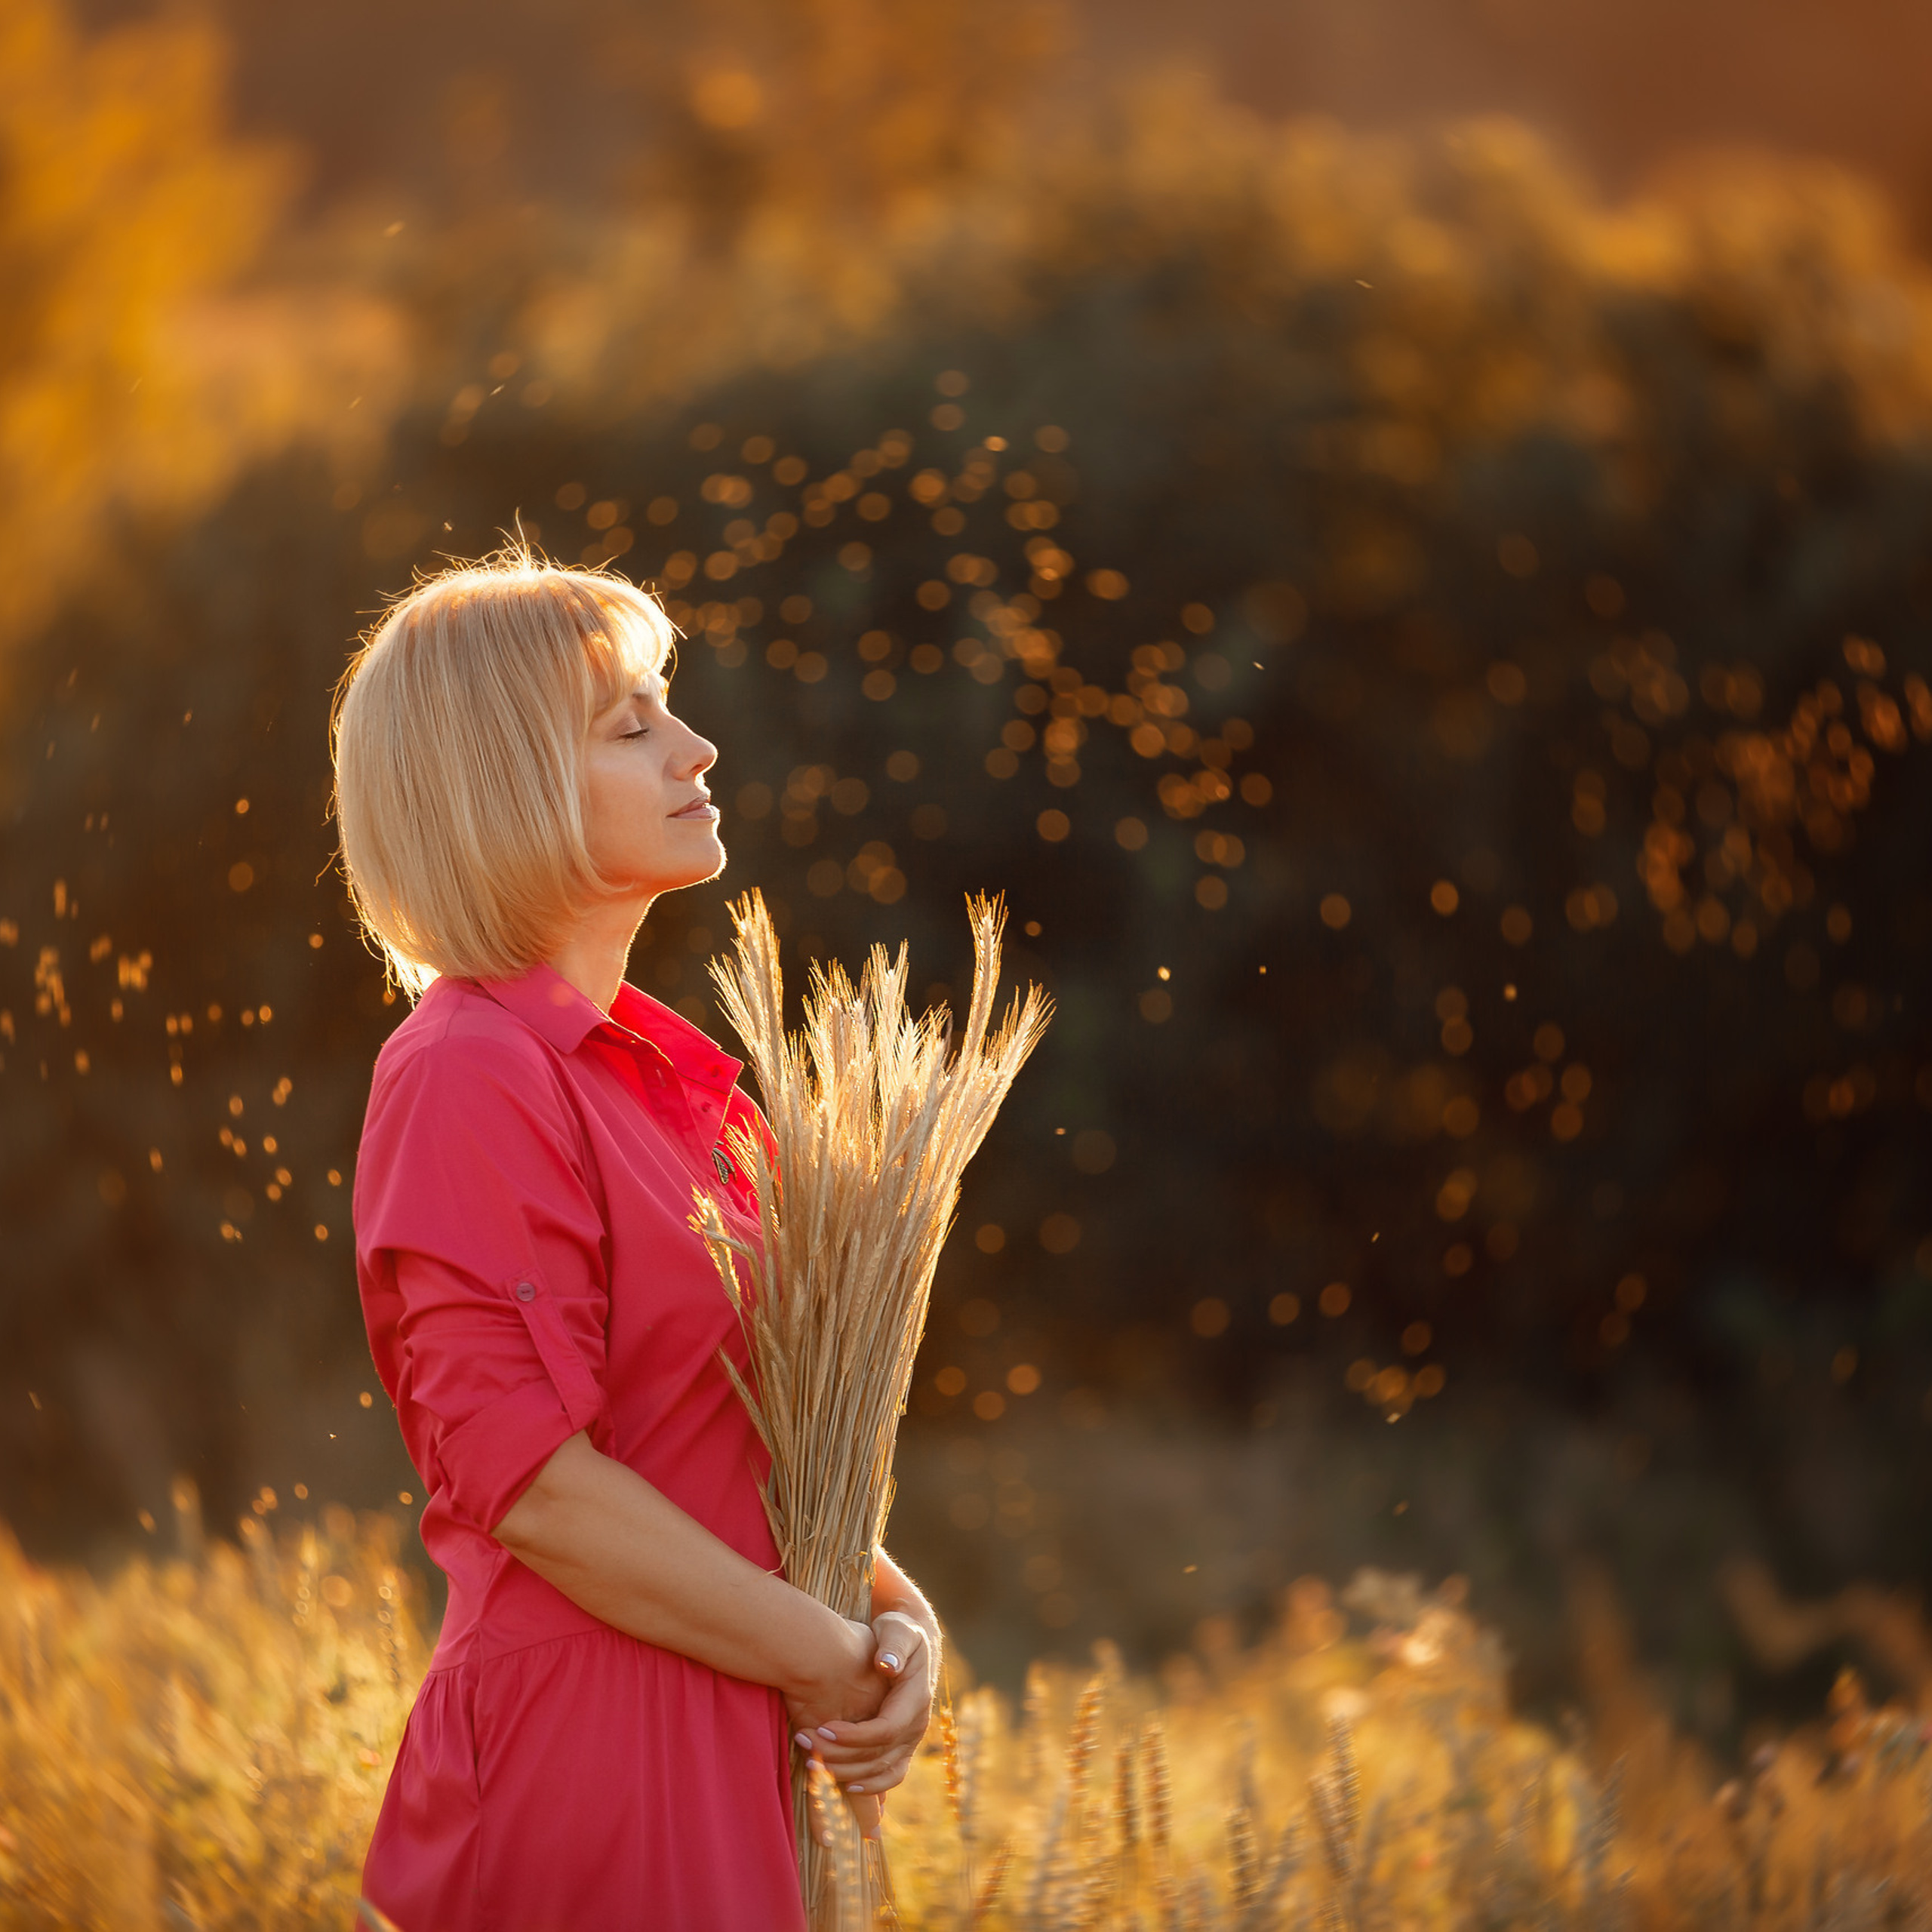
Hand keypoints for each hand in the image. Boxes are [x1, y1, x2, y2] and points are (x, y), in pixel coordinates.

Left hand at [796, 1609, 935, 1830]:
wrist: (910, 1645)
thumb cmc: (898, 1633)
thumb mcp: (898, 1628)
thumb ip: (894, 1644)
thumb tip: (886, 1665)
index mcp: (916, 1700)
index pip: (885, 1730)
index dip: (853, 1737)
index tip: (822, 1729)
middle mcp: (917, 1726)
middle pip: (878, 1755)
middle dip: (840, 1755)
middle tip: (804, 1744)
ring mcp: (911, 1740)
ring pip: (881, 1771)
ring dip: (846, 1773)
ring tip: (811, 1763)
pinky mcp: (903, 1748)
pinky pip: (889, 1776)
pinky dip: (868, 1786)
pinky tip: (843, 1786)